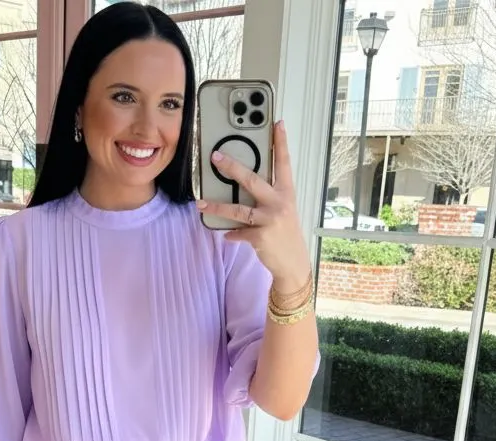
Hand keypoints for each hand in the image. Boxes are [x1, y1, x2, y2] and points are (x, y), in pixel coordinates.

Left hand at [197, 121, 311, 292]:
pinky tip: (226, 234)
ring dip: (217, 206)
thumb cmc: (285, 234)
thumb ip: (268, 196)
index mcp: (286, 193)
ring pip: (238, 209)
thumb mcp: (284, 210)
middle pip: (252, 180)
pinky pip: (238, 232)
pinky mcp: (260, 237)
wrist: (293, 263)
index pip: (283, 163)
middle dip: (232, 167)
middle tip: (215, 158)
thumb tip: (245, 185)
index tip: (277, 123)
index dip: (280, 143)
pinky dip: (231, 233)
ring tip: (201, 203)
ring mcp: (270, 220)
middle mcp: (279, 203)